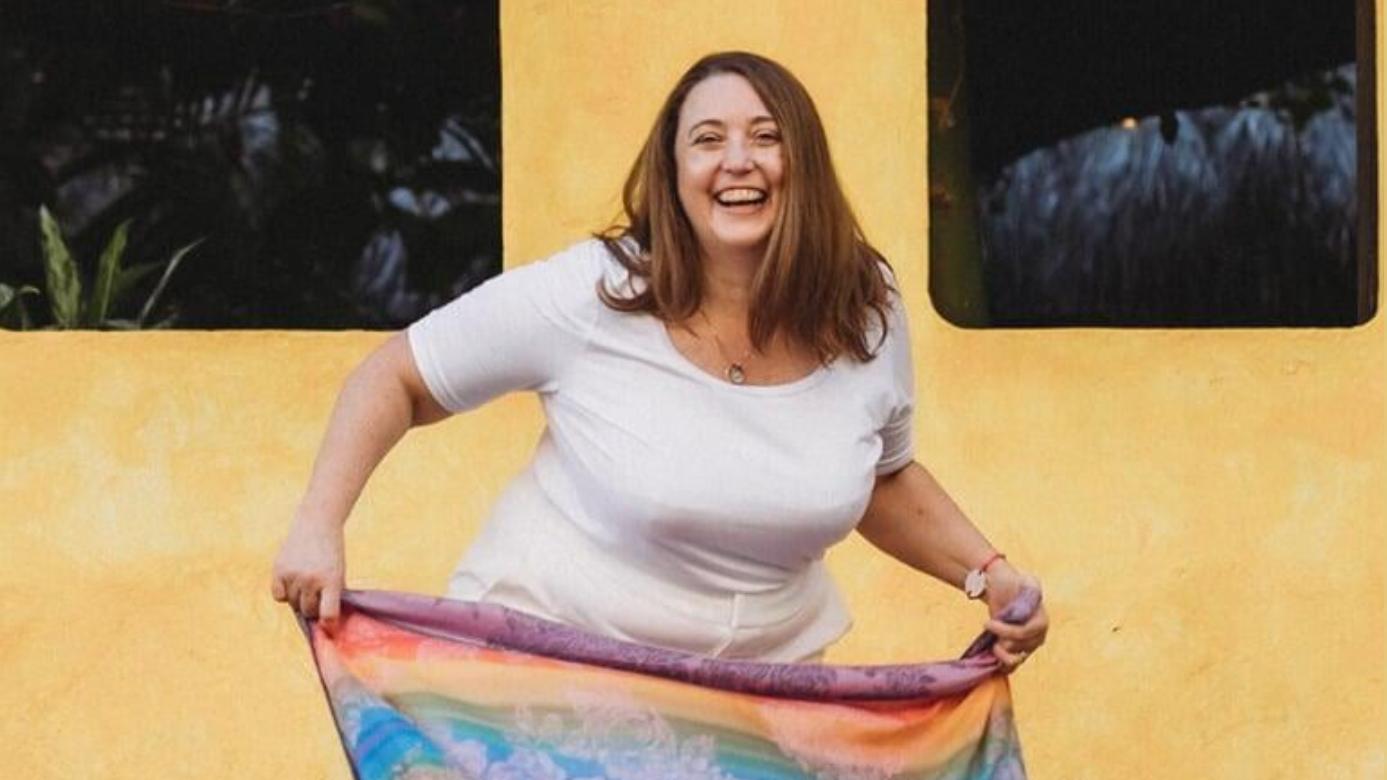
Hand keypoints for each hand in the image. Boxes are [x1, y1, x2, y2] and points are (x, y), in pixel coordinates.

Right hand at [270, 512, 345, 631]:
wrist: (316, 524)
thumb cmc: (331, 552)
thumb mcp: (339, 571)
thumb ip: (332, 595)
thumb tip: (326, 623)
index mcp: (331, 580)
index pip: (328, 613)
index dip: (329, 623)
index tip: (329, 625)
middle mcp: (311, 579)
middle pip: (309, 610)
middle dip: (313, 607)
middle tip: (317, 596)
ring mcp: (293, 575)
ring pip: (293, 604)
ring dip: (299, 599)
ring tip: (306, 584)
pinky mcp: (278, 570)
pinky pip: (278, 596)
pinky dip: (284, 594)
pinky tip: (292, 582)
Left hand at [982, 564, 1047, 673]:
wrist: (1002, 590)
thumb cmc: (1011, 583)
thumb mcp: (1024, 579)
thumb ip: (1030, 584)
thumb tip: (1030, 589)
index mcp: (1041, 621)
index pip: (1024, 633)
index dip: (1005, 631)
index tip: (987, 623)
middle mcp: (1038, 637)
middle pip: (1018, 647)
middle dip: (1001, 640)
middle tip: (989, 627)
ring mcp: (1028, 647)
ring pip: (1014, 660)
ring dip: (1000, 654)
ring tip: (991, 643)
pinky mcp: (1018, 653)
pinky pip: (1012, 666)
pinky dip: (1002, 666)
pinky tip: (991, 659)